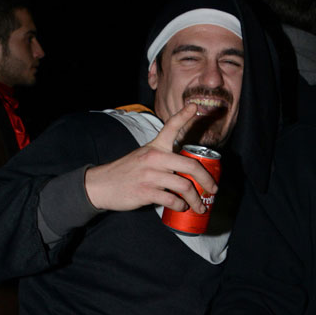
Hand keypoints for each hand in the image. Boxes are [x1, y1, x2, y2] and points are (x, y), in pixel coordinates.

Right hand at [84, 103, 217, 212]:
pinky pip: (171, 199)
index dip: (183, 116)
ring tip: (200, 206)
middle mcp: (154, 158)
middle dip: (207, 180)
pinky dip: (180, 206)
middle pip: (190, 166)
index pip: (171, 127)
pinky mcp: (145, 192)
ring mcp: (150, 175)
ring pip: (184, 186)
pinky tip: (181, 207)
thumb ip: (163, 159)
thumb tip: (187, 172)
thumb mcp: (144, 157)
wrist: (102, 184)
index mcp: (155, 147)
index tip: (194, 106)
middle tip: (213, 189)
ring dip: (196, 200)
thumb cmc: (127, 172)